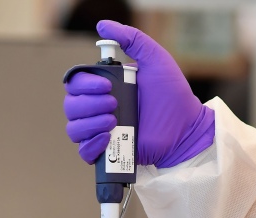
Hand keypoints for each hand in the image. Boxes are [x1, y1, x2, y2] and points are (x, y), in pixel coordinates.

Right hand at [63, 20, 214, 167]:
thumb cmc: (172, 95)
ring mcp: (102, 130)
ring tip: (113, 121)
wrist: (185, 128)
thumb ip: (132, 39)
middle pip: (71, 106)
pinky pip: (84, 152)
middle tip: (114, 103)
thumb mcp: (154, 59)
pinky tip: (107, 138)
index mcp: (105, 86)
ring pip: (73, 129)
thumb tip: (103, 26)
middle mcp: (99, 108)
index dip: (85, 84)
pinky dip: (91, 146)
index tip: (108, 85)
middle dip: (89, 104)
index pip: (76, 83)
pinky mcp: (108, 151)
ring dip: (89, 124)